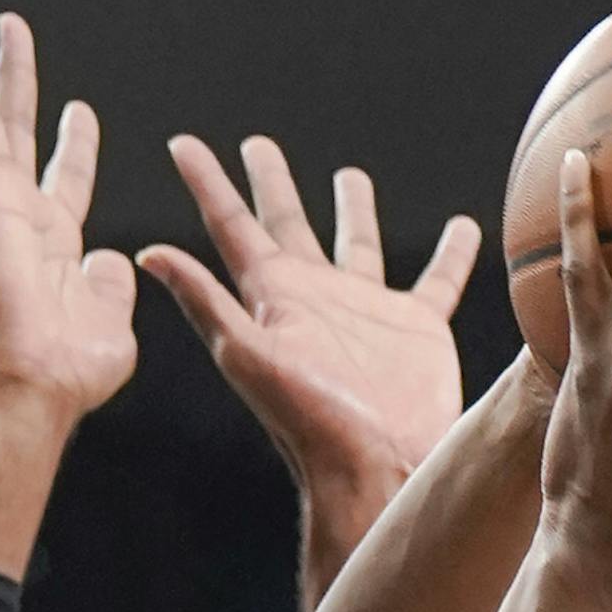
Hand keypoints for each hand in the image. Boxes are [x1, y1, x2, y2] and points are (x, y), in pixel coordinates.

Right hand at [0, 0, 136, 421]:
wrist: (36, 380)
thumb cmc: (69, 371)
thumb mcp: (112, 322)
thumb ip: (112, 287)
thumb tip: (112, 259)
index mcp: (51, 247)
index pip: (63, 182)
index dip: (74, 146)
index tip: (81, 111)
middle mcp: (17, 219)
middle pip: (12, 133)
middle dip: (13, 83)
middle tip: (11, 33)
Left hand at [139, 135, 479, 497]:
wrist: (377, 466)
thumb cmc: (307, 420)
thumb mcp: (246, 354)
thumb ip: (204, 301)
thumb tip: (147, 253)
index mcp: (273, 297)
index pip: (231, 227)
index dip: (206, 183)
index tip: (181, 145)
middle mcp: (317, 297)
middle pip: (288, 224)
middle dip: (272, 183)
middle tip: (258, 144)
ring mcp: (367, 311)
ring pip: (358, 244)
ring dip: (353, 208)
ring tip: (350, 175)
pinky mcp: (417, 329)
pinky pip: (438, 280)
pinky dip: (452, 254)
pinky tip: (464, 227)